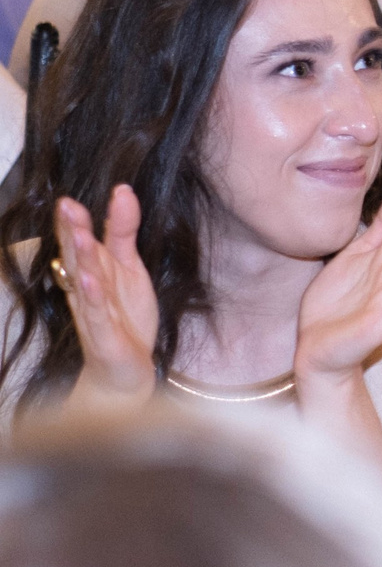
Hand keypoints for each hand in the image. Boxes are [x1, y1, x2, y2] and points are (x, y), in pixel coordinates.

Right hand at [52, 187, 160, 405]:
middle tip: (67, 205)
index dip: (74, 223)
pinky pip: (96, 315)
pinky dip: (93, 297)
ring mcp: (93, 314)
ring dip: (83, 260)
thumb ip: (124, 232)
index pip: (80, 244)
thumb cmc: (123, 318)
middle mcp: (87, 292)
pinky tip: (89, 281)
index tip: (68, 199)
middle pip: (78, 259)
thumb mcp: (129, 268)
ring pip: (85, 284)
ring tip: (81, 236)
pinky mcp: (104, 336)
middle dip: (73, 233)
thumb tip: (122, 192)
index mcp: (92, 273)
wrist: (123, 374)